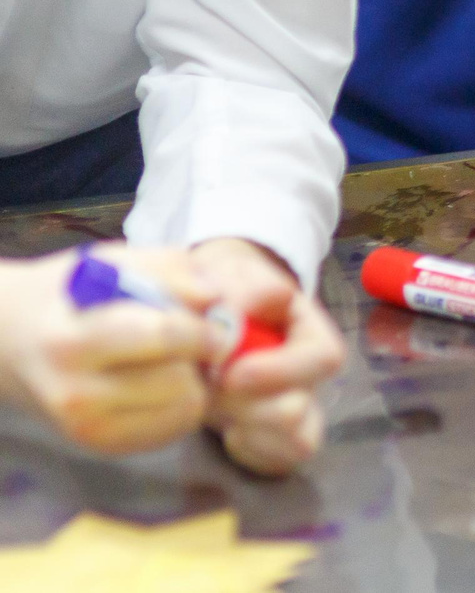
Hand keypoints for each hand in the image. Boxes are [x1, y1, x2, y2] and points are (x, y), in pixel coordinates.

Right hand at [0, 247, 212, 455]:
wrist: (9, 342)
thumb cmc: (70, 294)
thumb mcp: (113, 261)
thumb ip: (170, 270)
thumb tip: (216, 297)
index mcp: (73, 341)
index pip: (162, 338)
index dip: (204, 329)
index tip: (219, 320)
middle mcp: (75, 394)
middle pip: (180, 381)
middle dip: (199, 356)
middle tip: (195, 338)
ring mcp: (86, 428)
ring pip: (185, 408)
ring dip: (195, 380)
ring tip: (174, 358)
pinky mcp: (101, 445)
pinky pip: (174, 429)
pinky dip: (182, 404)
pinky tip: (163, 381)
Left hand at [191, 238, 341, 475]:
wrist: (205, 308)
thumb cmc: (223, 285)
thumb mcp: (230, 270)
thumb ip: (242, 287)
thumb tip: (238, 314)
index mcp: (311, 332)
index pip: (323, 359)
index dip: (281, 371)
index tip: (230, 373)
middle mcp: (309, 376)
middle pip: (302, 410)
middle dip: (248, 406)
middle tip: (207, 387)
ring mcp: (293, 408)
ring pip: (297, 441)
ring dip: (245, 427)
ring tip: (210, 403)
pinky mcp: (273, 436)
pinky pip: (276, 461)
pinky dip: (246, 451)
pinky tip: (222, 428)